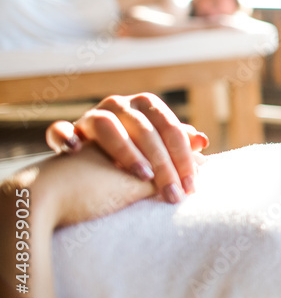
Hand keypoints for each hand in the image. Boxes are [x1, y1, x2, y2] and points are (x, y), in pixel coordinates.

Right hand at [45, 93, 207, 204]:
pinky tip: (75, 151)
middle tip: (173, 193)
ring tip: (142, 176)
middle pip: (145, 130)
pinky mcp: (68, 131)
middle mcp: (120, 105)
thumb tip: (202, 141)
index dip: (183, 157)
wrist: (86, 165)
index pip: (170, 128)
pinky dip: (66, 137)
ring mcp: (92, 115)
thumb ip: (176, 143)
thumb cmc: (131, 155)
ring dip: (125, 150)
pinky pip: (61, 130)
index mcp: (146, 105)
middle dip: (162, 164)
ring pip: (107, 126)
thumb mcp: (156, 148)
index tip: (191, 187)